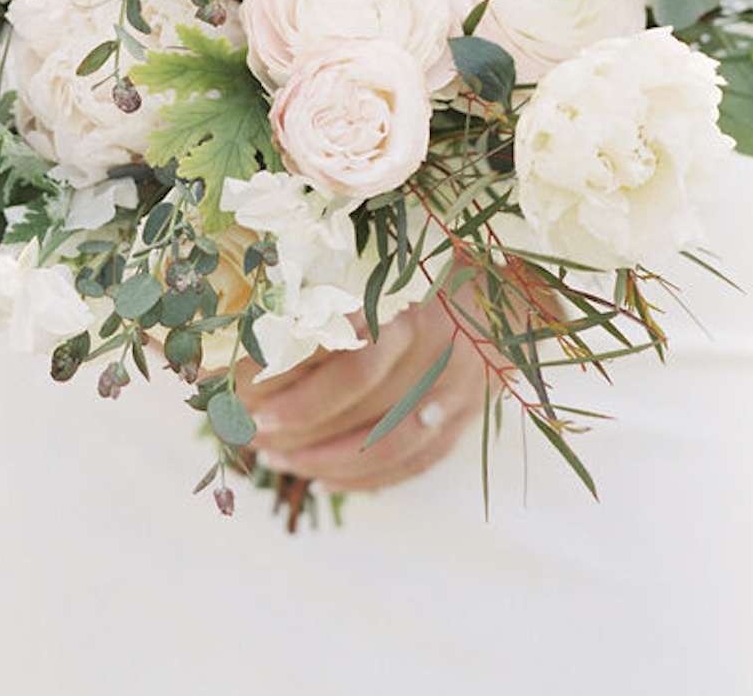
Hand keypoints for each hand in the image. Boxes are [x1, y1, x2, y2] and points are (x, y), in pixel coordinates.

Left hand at [235, 291, 490, 492]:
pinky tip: (320, 478)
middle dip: (297, 424)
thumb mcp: (383, 274)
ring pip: (385, 444)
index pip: (350, 360)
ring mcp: (457, 394)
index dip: (297, 387)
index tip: (246, 394)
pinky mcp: (463, 422)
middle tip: (249, 429)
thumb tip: (255, 333)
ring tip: (273, 457)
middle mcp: (438, 353)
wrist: (507, 296)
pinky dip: (362, 479)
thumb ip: (332, 304)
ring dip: (322, 458)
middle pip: (361, 403)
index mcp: (415, 309)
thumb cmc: (427, 278)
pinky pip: (411, 464)